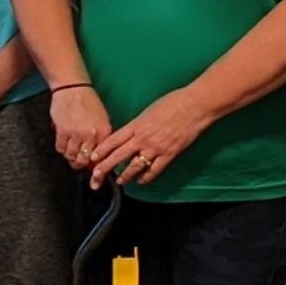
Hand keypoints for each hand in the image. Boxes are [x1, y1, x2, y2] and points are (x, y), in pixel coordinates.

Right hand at [50, 87, 111, 168]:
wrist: (73, 88)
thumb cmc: (88, 103)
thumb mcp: (102, 119)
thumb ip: (101, 139)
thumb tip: (97, 158)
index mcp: (104, 131)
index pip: (101, 157)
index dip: (96, 169)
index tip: (94, 176)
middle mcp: (91, 134)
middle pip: (85, 160)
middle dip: (81, 164)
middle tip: (78, 162)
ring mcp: (76, 133)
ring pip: (71, 156)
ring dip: (70, 156)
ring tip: (71, 151)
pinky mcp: (62, 130)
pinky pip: (61, 148)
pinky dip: (62, 149)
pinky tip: (65, 143)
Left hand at [88, 87, 216, 187]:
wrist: (193, 106)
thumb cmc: (173, 103)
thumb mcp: (148, 111)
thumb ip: (138, 124)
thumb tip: (130, 133)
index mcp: (136, 125)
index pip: (113, 140)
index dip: (101, 151)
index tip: (92, 158)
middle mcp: (142, 138)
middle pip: (118, 156)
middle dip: (105, 168)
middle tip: (95, 178)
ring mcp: (155, 148)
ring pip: (134, 167)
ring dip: (125, 176)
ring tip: (120, 182)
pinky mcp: (169, 154)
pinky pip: (154, 170)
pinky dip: (146, 177)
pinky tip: (141, 181)